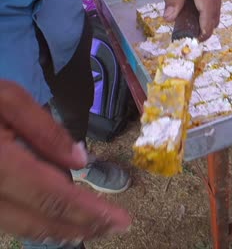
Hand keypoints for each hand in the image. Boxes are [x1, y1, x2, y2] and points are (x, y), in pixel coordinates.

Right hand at [0, 80, 130, 244]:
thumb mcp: (5, 97)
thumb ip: (44, 130)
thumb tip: (81, 160)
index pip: (54, 197)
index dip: (91, 213)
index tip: (124, 221)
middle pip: (39, 222)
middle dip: (82, 227)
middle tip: (114, 227)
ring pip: (20, 228)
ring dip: (60, 229)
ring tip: (92, 224)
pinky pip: (4, 220)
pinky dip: (34, 222)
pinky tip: (55, 217)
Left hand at [162, 0, 223, 40]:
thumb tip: (169, 18)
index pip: (209, 17)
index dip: (203, 32)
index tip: (194, 41)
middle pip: (215, 15)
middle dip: (205, 28)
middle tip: (189, 34)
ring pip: (216, 7)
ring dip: (205, 17)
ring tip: (188, 20)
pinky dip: (205, 6)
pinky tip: (191, 5)